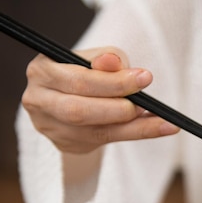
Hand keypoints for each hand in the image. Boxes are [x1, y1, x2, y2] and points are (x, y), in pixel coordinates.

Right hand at [21, 46, 179, 153]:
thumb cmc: (84, 71)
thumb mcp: (95, 58)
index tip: (145, 78)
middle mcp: (40, 101)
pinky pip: (105, 142)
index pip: (79, 80)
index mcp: (42, 72)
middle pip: (80, 111)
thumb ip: (106, 59)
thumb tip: (115, 62)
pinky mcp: (66, 144)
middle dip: (119, 108)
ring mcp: (51, 127)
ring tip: (161, 120)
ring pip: (96, 132)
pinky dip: (134, 134)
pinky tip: (156, 128)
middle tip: (146, 104)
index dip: (114, 82)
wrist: (71, 94)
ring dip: (133, 127)